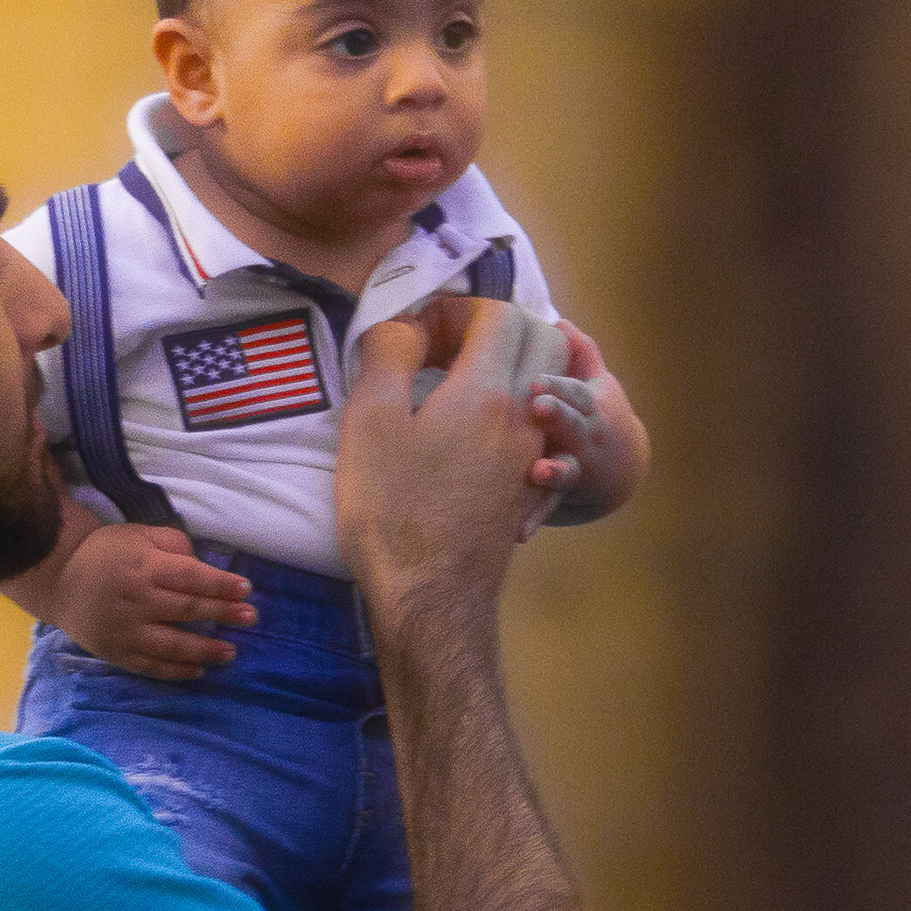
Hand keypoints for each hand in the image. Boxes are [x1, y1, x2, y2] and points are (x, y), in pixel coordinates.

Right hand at [51, 522, 255, 681]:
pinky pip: (150, 666)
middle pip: (186, 609)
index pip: (189, 577)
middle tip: (250, 617)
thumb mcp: (137, 536)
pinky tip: (198, 670)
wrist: (58, 579)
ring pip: (171, 644)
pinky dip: (176, 671)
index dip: (219, 584)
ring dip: (204, 649)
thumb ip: (172, 544)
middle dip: (222, 614)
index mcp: (143, 568)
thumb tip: (200, 563)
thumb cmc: (105, 554)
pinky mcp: (116, 652)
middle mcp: (136, 600)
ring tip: (230, 652)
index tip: (245, 589)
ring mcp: (125, 630)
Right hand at [340, 296, 549, 633]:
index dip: (456, 310)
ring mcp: (530, 457)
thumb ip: (388, 355)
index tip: (415, 334)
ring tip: (445, 388)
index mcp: (488, 392)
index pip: (499, 314)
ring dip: (501, 369)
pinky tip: (459, 436)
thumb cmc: (393, 512)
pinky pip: (532, 428)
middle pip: (537, 341)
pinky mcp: (524, 490)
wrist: (430, 600)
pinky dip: (505, 411)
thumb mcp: (369, 421)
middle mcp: (523, 418)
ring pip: (540, 385)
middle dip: (491, 328)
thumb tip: (404, 328)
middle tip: (439, 350)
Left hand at [524, 318, 648, 526]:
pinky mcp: (563, 496)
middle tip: (538, 407)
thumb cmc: (597, 414)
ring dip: (554, 471)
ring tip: (539, 472)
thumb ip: (581, 353)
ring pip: (567, 469)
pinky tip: (518, 532)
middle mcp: (585, 436)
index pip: (574, 391)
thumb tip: (561, 322)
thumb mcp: (596, 383)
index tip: (537, 380)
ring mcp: (577, 466)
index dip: (558, 385)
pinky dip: (535, 519)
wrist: (622, 470)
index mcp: (588, 404)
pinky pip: (549, 508)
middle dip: (559, 415)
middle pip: (573, 423)